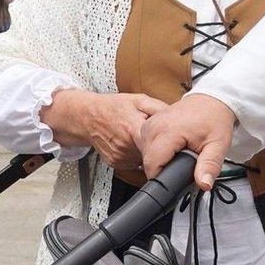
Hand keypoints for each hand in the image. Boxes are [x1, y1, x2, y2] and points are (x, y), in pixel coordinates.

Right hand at [50, 89, 167, 171]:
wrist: (88, 117)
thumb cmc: (112, 107)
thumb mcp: (139, 100)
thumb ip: (159, 108)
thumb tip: (177, 115)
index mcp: (133, 129)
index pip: (157, 144)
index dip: (167, 142)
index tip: (172, 140)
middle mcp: (126, 146)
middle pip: (152, 153)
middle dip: (156, 145)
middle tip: (156, 136)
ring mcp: (120, 157)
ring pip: (143, 159)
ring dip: (146, 150)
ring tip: (139, 137)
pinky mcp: (116, 163)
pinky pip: (133, 162)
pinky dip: (136, 154)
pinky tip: (131, 143)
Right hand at [140, 94, 235, 190]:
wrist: (211, 101)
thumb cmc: (214, 119)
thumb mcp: (218, 145)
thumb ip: (210, 166)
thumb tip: (204, 184)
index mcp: (168, 131)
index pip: (153, 165)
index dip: (163, 178)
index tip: (177, 178)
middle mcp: (154, 126)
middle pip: (148, 162)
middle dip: (164, 169)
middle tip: (183, 163)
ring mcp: (150, 124)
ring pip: (145, 155)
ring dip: (160, 160)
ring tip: (178, 154)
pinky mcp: (149, 124)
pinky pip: (146, 145)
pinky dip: (157, 151)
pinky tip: (171, 148)